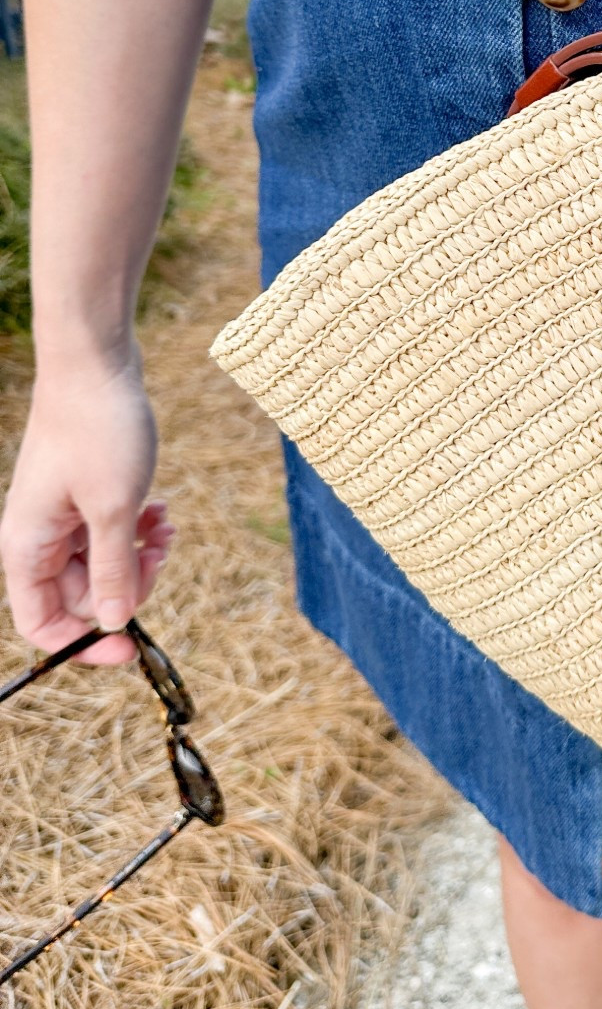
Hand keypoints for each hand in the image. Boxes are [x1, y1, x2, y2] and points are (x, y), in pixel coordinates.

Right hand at [1, 358, 171, 666]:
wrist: (96, 363)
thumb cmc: (98, 430)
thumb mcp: (114, 508)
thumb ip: (113, 571)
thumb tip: (113, 626)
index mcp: (28, 548)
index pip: (43, 624)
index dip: (84, 643)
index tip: (130, 645)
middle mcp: (38, 537)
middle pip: (82, 596)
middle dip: (127, 585)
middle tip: (161, 555)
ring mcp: (61, 514)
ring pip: (103, 563)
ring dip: (139, 555)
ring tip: (165, 527)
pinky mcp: (84, 494)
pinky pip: (111, 532)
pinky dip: (138, 529)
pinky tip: (162, 511)